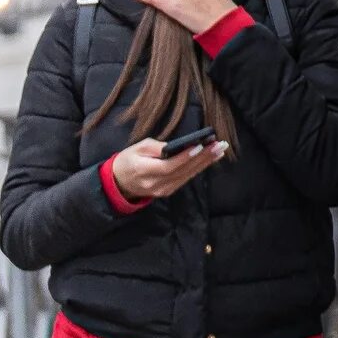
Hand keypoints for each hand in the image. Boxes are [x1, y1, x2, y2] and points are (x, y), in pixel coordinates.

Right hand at [111, 135, 225, 200]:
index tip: (200, 146)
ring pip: (186, 176)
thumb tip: (177, 145)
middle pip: (182, 171)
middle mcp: (154, 184)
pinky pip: (185, 179)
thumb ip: (157, 147)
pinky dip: (198, 169)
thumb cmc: (127, 161)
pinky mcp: (166, 192)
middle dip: (202, 157)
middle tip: (219, 145)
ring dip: (205, 163)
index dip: (185, 157)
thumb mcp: (137, 148)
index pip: (168, 166)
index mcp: (143, 171)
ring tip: (220, 150)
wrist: (118, 182)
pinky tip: (209, 160)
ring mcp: (161, 190)